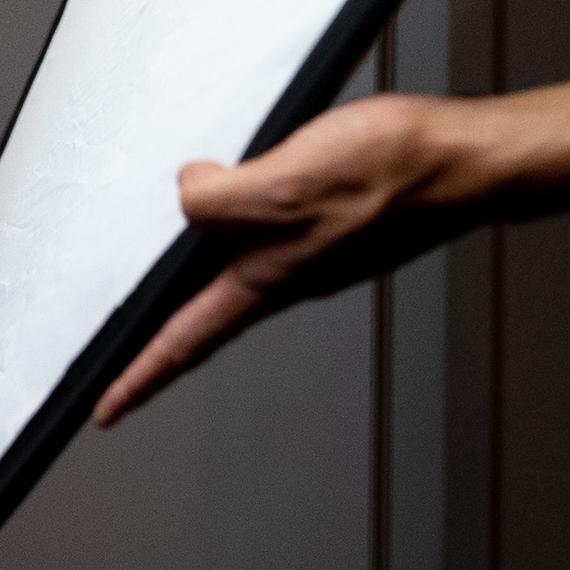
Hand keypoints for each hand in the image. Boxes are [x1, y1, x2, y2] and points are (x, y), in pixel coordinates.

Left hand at [92, 30, 569, 427]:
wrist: (464, 160)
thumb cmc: (386, 175)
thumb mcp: (284, 181)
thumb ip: (222, 197)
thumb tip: (185, 194)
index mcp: (266, 277)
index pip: (186, 338)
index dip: (140, 376)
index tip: (104, 409)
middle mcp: (287, 272)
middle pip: (208, 310)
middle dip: (164, 329)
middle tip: (124, 349)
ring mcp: (316, 248)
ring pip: (239, 264)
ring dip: (201, 268)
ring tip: (166, 265)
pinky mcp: (338, 218)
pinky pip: (271, 224)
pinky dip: (242, 219)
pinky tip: (241, 189)